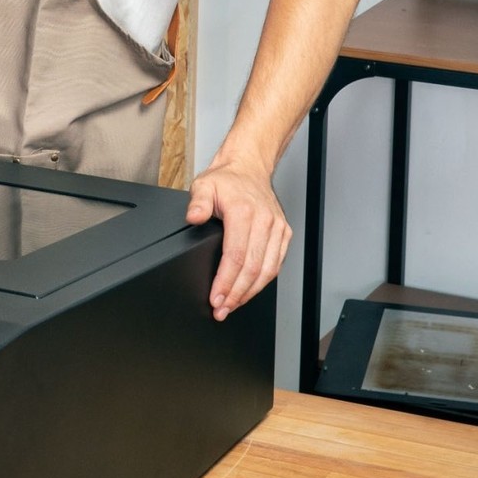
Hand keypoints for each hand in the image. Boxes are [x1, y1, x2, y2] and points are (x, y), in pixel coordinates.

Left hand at [185, 156, 291, 321]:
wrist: (249, 168)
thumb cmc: (227, 180)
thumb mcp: (204, 185)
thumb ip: (198, 203)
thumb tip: (193, 217)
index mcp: (244, 212)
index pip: (236, 256)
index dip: (226, 281)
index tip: (216, 297)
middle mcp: (264, 221)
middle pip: (252, 268)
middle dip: (236, 294)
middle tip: (221, 309)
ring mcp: (277, 229)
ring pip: (267, 270)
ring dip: (249, 293)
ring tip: (232, 305)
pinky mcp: (284, 234)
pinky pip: (275, 264)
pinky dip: (262, 282)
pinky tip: (248, 291)